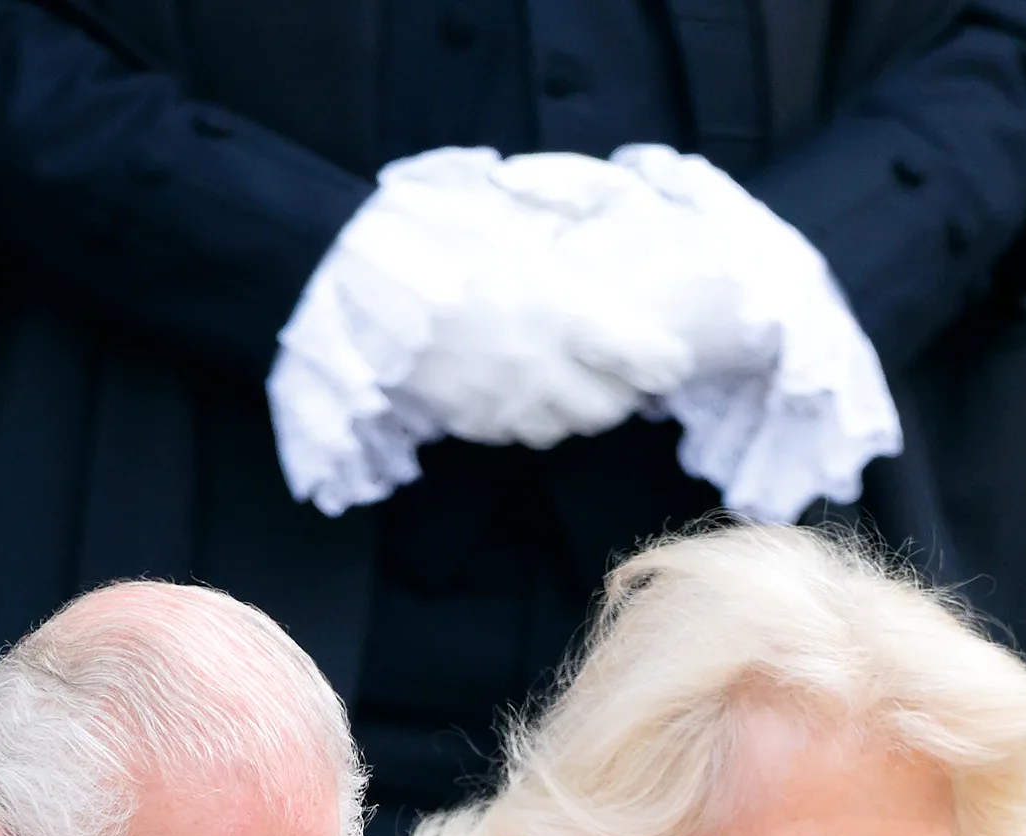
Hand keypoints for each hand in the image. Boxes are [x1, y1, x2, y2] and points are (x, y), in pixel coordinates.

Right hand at [409, 157, 708, 452]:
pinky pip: (515, 431)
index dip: (661, 359)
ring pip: (562, 428)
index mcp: (559, 306)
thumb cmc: (435, 230)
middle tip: (623, 371)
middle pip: (607, 408)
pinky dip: (530, 416)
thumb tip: (597, 225)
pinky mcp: (468, 417)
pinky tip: (525, 389)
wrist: (355, 280)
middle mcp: (538, 363)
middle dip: (621, 393)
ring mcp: (501, 398)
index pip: (640, 356)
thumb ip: (563, 231)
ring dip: (575, 409)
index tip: (669, 355)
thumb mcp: (511, 214)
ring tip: (573, 380)